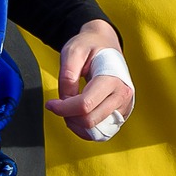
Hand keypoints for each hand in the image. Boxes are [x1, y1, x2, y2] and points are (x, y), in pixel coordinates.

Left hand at [46, 19, 133, 138]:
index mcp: (112, 78)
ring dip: (77, 125)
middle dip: (69, 117)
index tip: (50, 103)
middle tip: (59, 105)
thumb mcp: (72, 52)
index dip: (63, 108)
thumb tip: (65, 101)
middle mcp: (123, 95)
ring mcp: (124, 106)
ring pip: (96, 131)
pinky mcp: (122, 114)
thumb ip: (67, 77)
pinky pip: (102, 132)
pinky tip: (78, 115)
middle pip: (90, 121)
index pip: (85, 105)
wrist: (106, 43)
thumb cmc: (89, 45)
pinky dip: (86, 129)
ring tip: (69, 109)